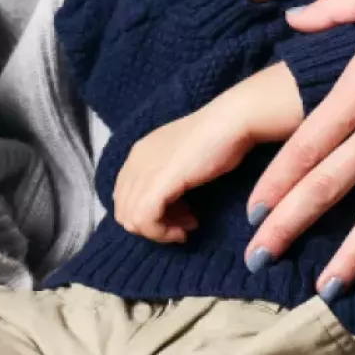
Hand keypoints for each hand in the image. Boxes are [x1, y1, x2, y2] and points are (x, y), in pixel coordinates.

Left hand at [114, 64, 302, 242]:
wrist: (230, 122)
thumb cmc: (216, 139)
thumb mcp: (182, 160)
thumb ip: (167, 177)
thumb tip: (169, 206)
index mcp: (138, 154)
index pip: (125, 197)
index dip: (149, 213)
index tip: (179, 215)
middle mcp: (135, 161)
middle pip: (124, 211)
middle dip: (152, 225)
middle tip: (183, 223)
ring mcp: (144, 170)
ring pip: (131, 220)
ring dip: (159, 231)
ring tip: (186, 225)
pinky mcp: (158, 181)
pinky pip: (145, 219)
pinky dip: (163, 233)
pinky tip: (184, 230)